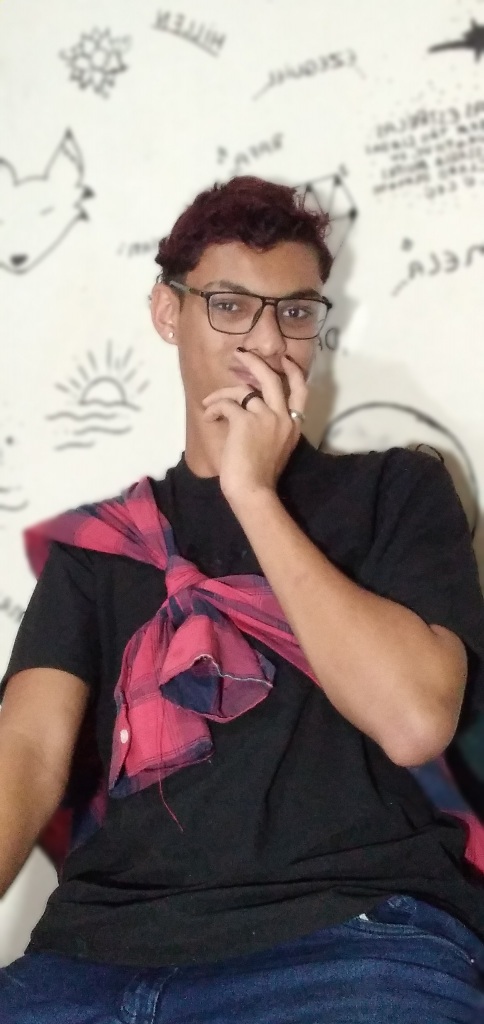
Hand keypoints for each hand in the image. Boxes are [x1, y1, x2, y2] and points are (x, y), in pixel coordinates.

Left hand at [201, 351, 307, 505]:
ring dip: (222, 394)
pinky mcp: (245, 421)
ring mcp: (265, 418)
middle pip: (272, 379)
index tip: (285, 359)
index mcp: (293, 426)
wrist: (253, 490)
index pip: (301, 392)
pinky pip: (226, 405)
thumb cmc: (260, 476)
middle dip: (255, 363)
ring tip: (209, 403)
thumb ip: (270, 428)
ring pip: (242, 391)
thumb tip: (248, 409)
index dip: (294, 372)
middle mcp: (282, 418)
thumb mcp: (275, 448)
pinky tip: (209, 417)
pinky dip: (214, 409)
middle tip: (240, 355)